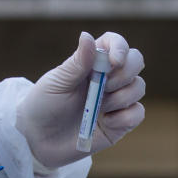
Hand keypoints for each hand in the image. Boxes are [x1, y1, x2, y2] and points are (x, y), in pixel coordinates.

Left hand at [16, 31, 145, 168]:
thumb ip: (77, 62)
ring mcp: (115, 101)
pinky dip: (125, 117)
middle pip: (136, 61)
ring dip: (122, 97)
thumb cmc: (43, 106)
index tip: (113, 62)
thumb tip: (87, 36)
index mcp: (92, 63)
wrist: (39, 141)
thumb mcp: (58, 82)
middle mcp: (107, 79)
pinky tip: (106, 122)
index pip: (116, 44)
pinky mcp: (120, 124)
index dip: (120, 48)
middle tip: (105, 87)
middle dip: (125, 73)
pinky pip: (138, 113)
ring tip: (99, 107)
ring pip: (139, 87)